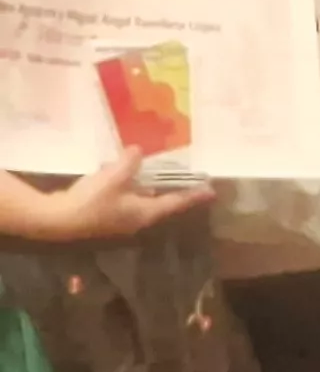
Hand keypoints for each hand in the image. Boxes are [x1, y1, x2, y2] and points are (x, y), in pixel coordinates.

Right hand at [0, 150, 215, 242]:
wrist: (57, 220)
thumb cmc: (92, 200)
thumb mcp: (115, 177)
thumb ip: (130, 163)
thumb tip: (139, 151)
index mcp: (145, 213)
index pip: (176, 202)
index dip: (193, 195)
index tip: (211, 191)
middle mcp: (137, 219)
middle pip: (161, 202)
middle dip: (173, 189)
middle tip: (187, 177)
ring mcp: (120, 219)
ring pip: (142, 200)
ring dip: (150, 187)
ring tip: (159, 172)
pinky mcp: (105, 215)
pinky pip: (125, 198)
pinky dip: (131, 187)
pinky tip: (127, 175)